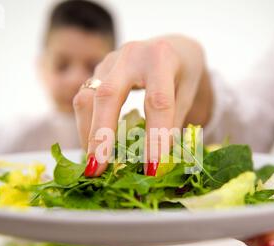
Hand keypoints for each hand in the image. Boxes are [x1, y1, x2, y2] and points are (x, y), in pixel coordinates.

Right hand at [72, 35, 211, 176]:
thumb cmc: (184, 73)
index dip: (154, 137)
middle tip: (97, 170)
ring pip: (87, 98)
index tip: (152, 170)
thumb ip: (174, 124)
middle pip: (108, 95)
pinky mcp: (97, 71)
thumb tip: (159, 164)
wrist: (172, 47)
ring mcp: (110, 61)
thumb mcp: (189, 94)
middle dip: (101, 136)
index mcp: (162, 59)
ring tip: (94, 166)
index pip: (158, 101)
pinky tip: (94, 149)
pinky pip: (84, 100)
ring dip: (88, 135)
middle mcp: (132, 55)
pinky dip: (87, 128)